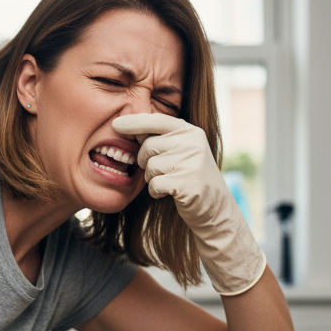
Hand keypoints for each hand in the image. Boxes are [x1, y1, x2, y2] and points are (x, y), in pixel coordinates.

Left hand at [112, 114, 266, 294]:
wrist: (215, 209)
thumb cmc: (190, 178)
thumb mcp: (181, 152)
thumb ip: (161, 139)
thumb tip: (129, 127)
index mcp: (190, 131)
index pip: (156, 121)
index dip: (134, 122)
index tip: (115, 124)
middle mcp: (193, 143)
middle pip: (148, 146)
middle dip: (145, 161)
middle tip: (160, 170)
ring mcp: (192, 162)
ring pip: (150, 167)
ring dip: (152, 178)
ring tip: (170, 182)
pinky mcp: (187, 183)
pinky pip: (154, 184)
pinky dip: (156, 192)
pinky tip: (170, 193)